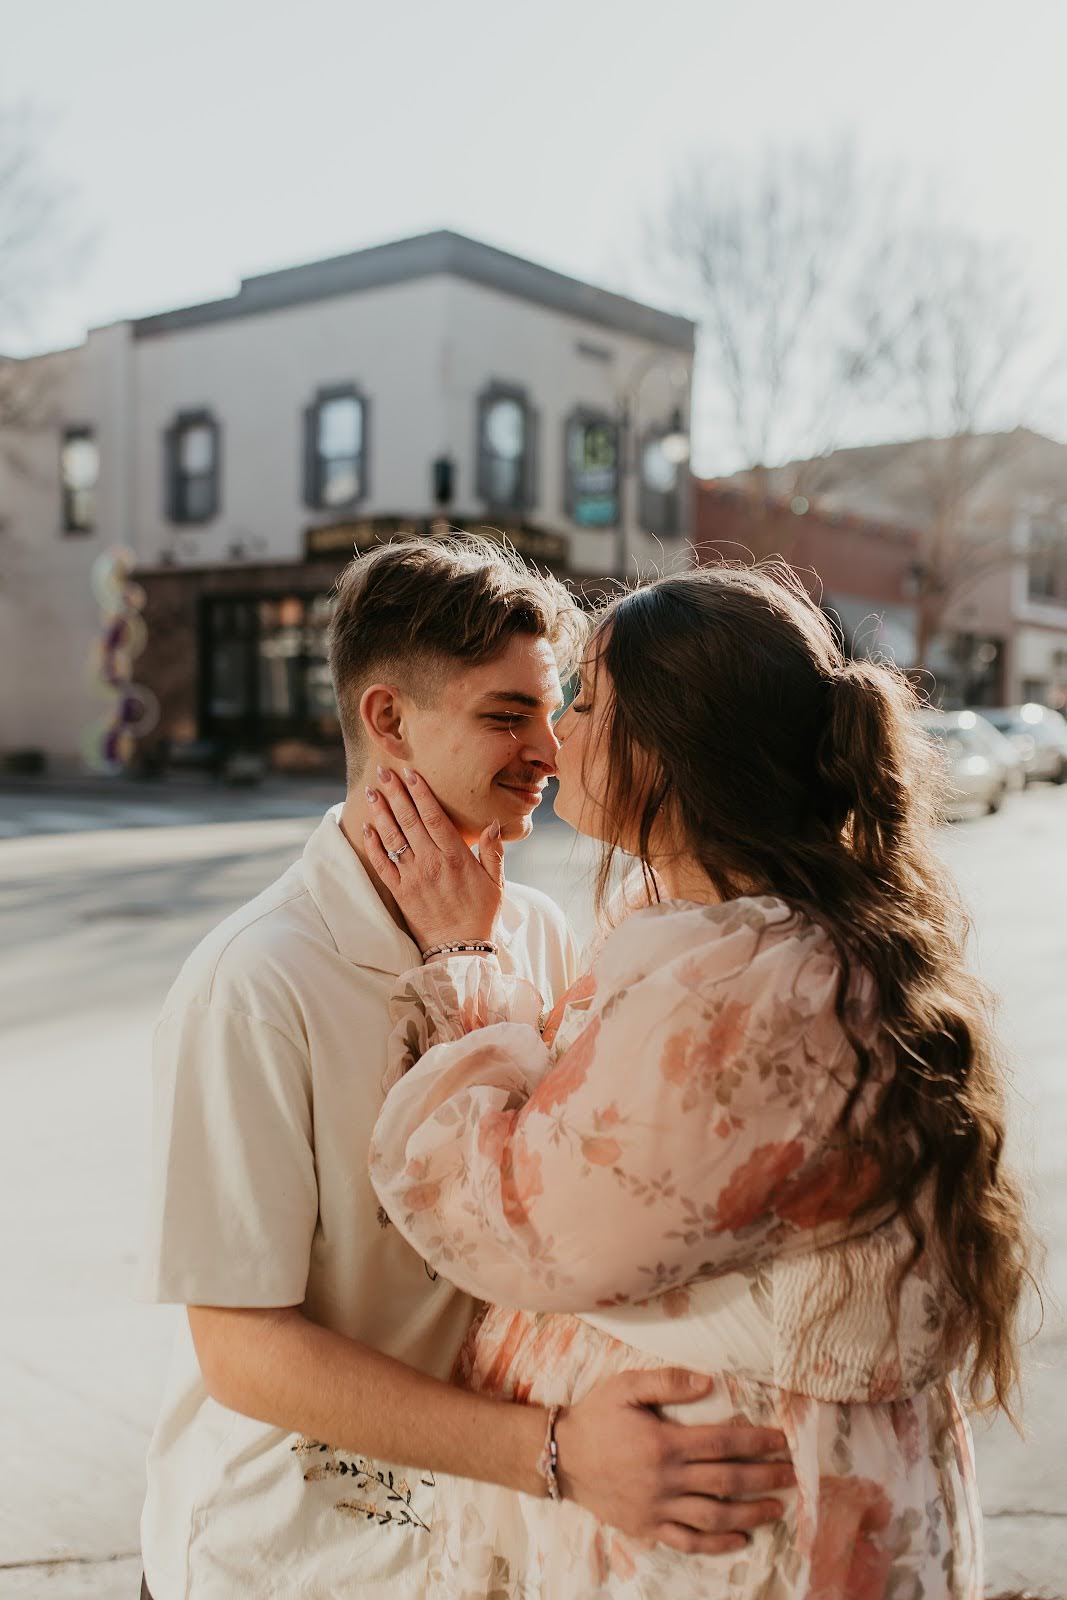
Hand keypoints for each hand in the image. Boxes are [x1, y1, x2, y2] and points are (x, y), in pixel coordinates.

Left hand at [363, 766, 505, 951]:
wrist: (460, 950)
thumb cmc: (481, 915)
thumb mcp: (496, 883)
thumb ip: (493, 852)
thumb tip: (493, 824)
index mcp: (456, 857)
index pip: (434, 816)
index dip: (421, 793)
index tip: (411, 773)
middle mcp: (432, 863)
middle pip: (410, 820)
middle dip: (396, 793)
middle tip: (384, 772)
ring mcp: (413, 877)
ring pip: (393, 837)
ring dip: (381, 812)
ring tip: (372, 791)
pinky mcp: (400, 892)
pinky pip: (383, 864)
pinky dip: (373, 845)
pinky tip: (367, 827)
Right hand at [555, 1367, 793, 1555]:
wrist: (561, 1457)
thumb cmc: (596, 1417)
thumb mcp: (625, 1386)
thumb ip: (667, 1381)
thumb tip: (708, 1381)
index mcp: (665, 1443)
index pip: (723, 1443)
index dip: (756, 1441)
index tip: (782, 1440)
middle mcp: (666, 1479)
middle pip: (727, 1481)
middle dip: (765, 1477)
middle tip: (792, 1475)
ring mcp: (658, 1508)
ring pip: (714, 1517)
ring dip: (751, 1514)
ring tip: (777, 1508)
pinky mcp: (648, 1527)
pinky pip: (688, 1541)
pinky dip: (717, 1544)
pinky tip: (740, 1540)